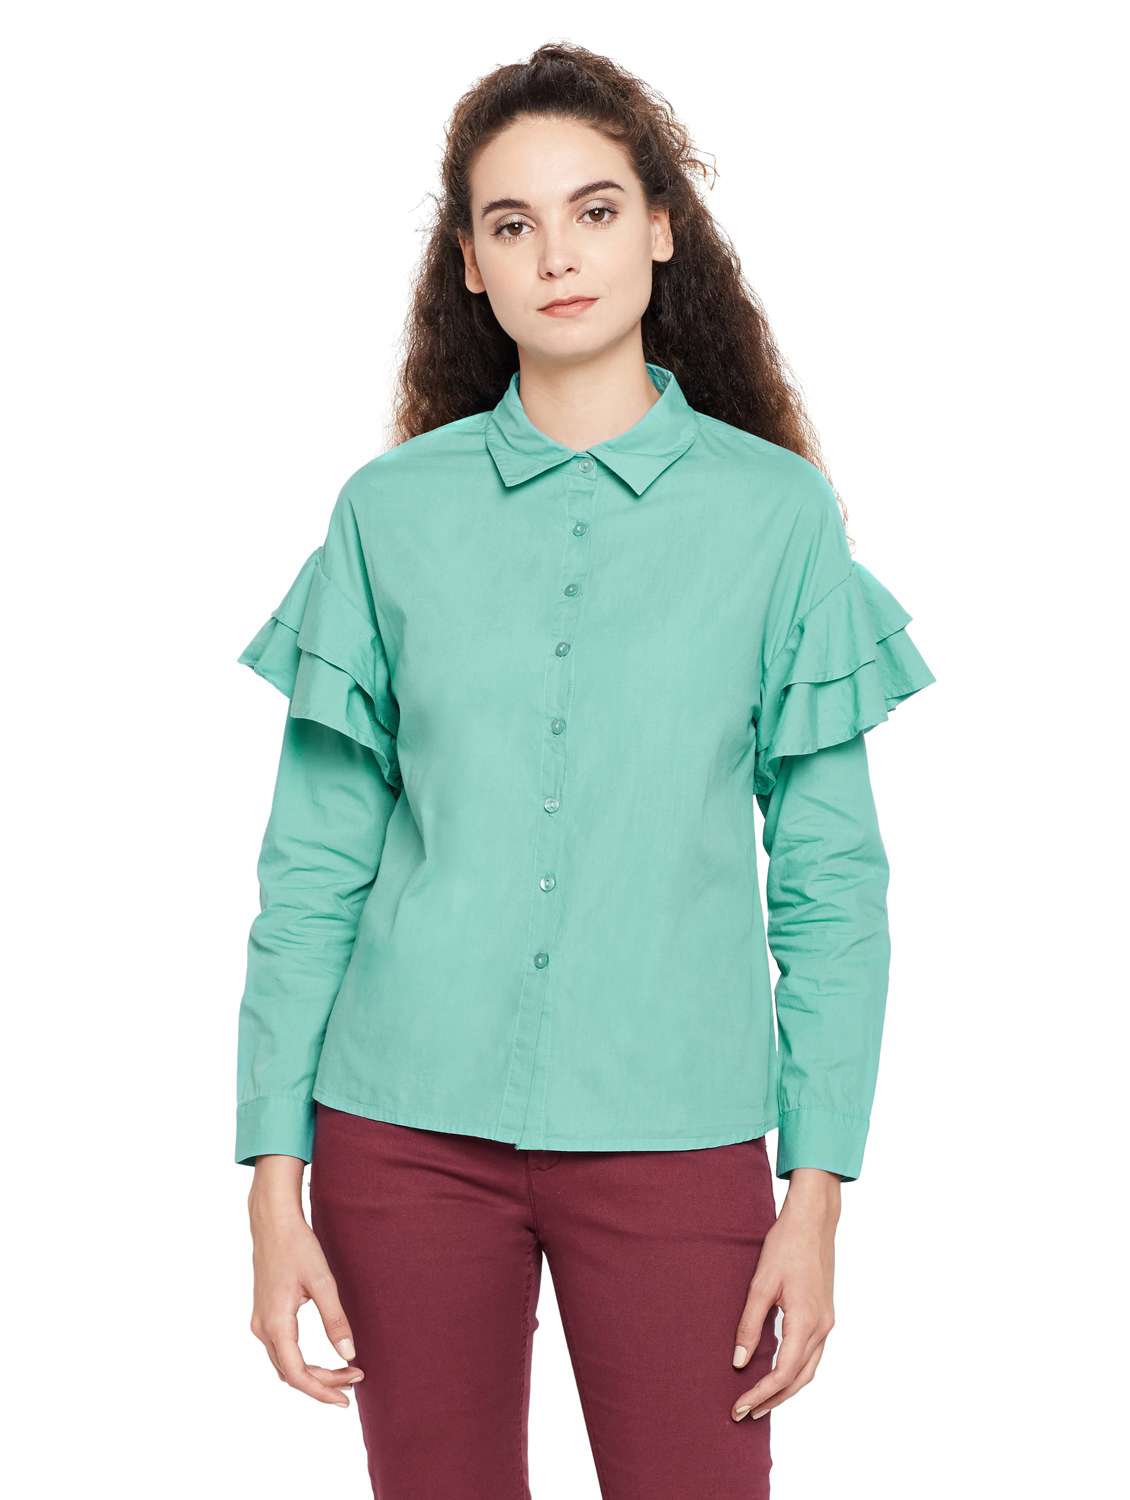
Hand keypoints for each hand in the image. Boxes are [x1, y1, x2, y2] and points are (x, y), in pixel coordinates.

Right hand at [247, 1159, 364, 1405]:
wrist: (272, 1221)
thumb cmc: (298, 1246)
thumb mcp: (322, 1281)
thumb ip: (335, 1319)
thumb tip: (349, 1355)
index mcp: (276, 1323)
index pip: (297, 1374)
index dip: (322, 1390)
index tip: (347, 1398)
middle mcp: (262, 1328)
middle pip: (291, 1373)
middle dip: (323, 1382)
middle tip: (355, 1380)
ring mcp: (260, 1322)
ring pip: (285, 1364)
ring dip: (313, 1374)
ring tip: (345, 1373)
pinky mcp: (264, 1315)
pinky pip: (282, 1351)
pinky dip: (302, 1361)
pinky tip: (323, 1359)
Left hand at [729, 1168, 839, 1420]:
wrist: (813, 1220)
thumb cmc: (785, 1246)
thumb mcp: (761, 1284)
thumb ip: (750, 1324)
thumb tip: (737, 1361)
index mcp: (806, 1322)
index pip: (783, 1373)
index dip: (760, 1393)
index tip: (739, 1407)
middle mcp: (822, 1328)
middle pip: (799, 1379)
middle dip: (772, 1399)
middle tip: (745, 1413)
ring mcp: (827, 1322)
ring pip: (809, 1370)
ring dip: (785, 1389)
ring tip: (760, 1401)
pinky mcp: (825, 1315)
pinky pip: (812, 1355)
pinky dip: (795, 1371)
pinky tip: (778, 1372)